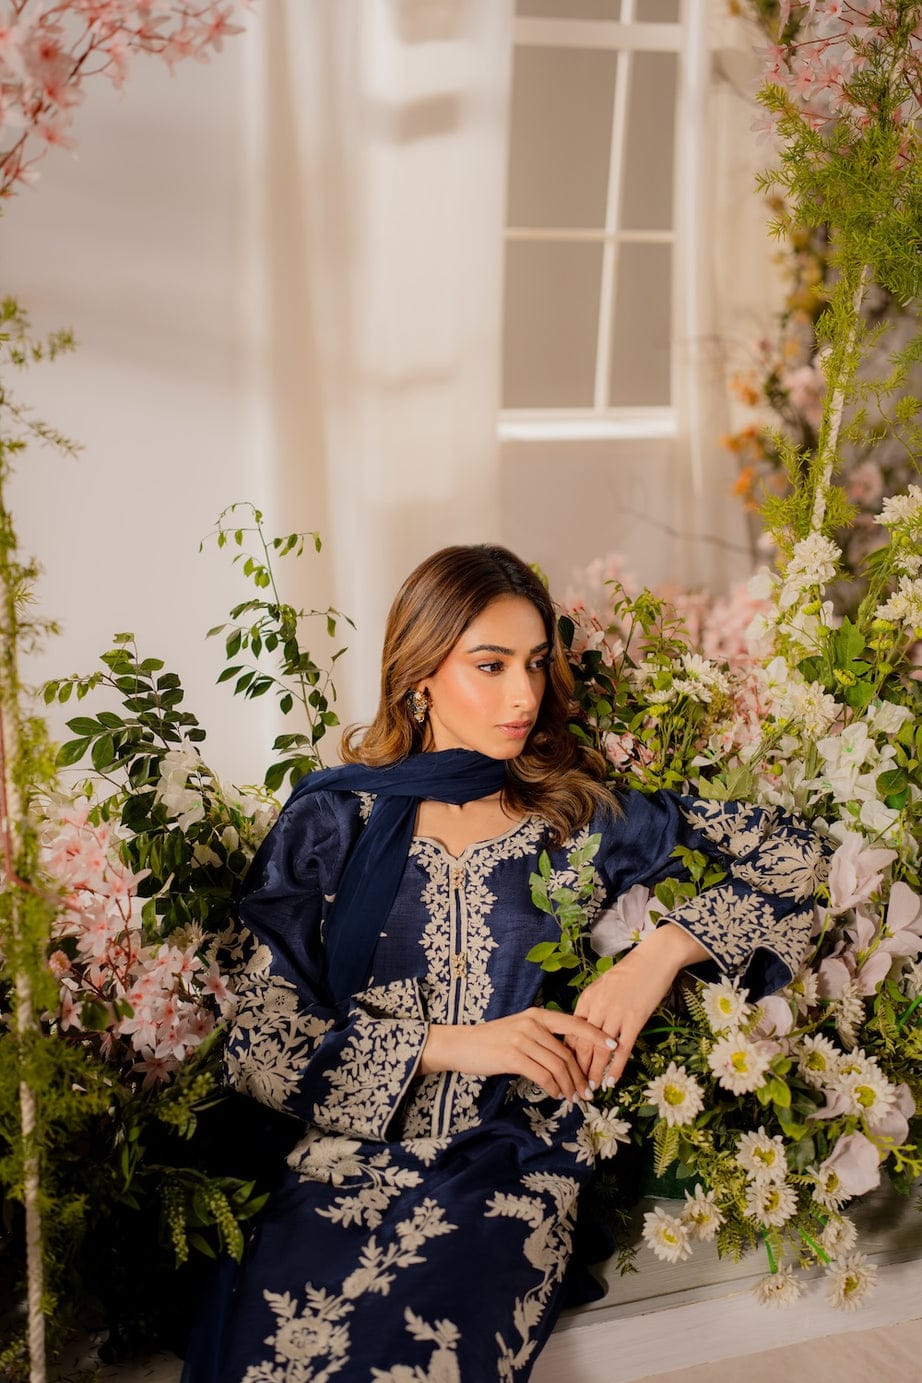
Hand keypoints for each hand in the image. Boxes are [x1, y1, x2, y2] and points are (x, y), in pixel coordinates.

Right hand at [418, 1007, 617, 1101]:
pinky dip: (553, 1088)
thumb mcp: (521, 1030)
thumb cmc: (493, 1040)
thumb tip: (569, 1056)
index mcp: (538, 1015)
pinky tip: (556, 1094)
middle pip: (567, 1052)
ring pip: (558, 1066)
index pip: (574, 1024)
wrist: (462, 1045)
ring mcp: (522, 1039)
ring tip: (574, 1098)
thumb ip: (543, 1038)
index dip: (596, 1035)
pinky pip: (543, 1075)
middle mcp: (532, 1023)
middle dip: (581, 1074)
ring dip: (570, 1085)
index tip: (614, 1045)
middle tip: (588, 1091)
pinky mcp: (513, 1056)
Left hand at [572, 924, 708, 1090]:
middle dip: (577, 1069)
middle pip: (582, 1044)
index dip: (566, 1054)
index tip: (564, 1070)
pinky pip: (622, 1049)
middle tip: (573, 1087)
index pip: (571, 1032)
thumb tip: (585, 1027)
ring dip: (593, 1073)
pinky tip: (611, 1081)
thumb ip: (593, 1005)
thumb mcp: (603, 985)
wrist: (654, 959)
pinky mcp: (634, 1020)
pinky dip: (615, 1068)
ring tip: (589, 1090)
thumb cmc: (630, 971)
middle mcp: (597, 1008)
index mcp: (587, 999)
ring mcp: (615, 1015)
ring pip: (599, 1050)